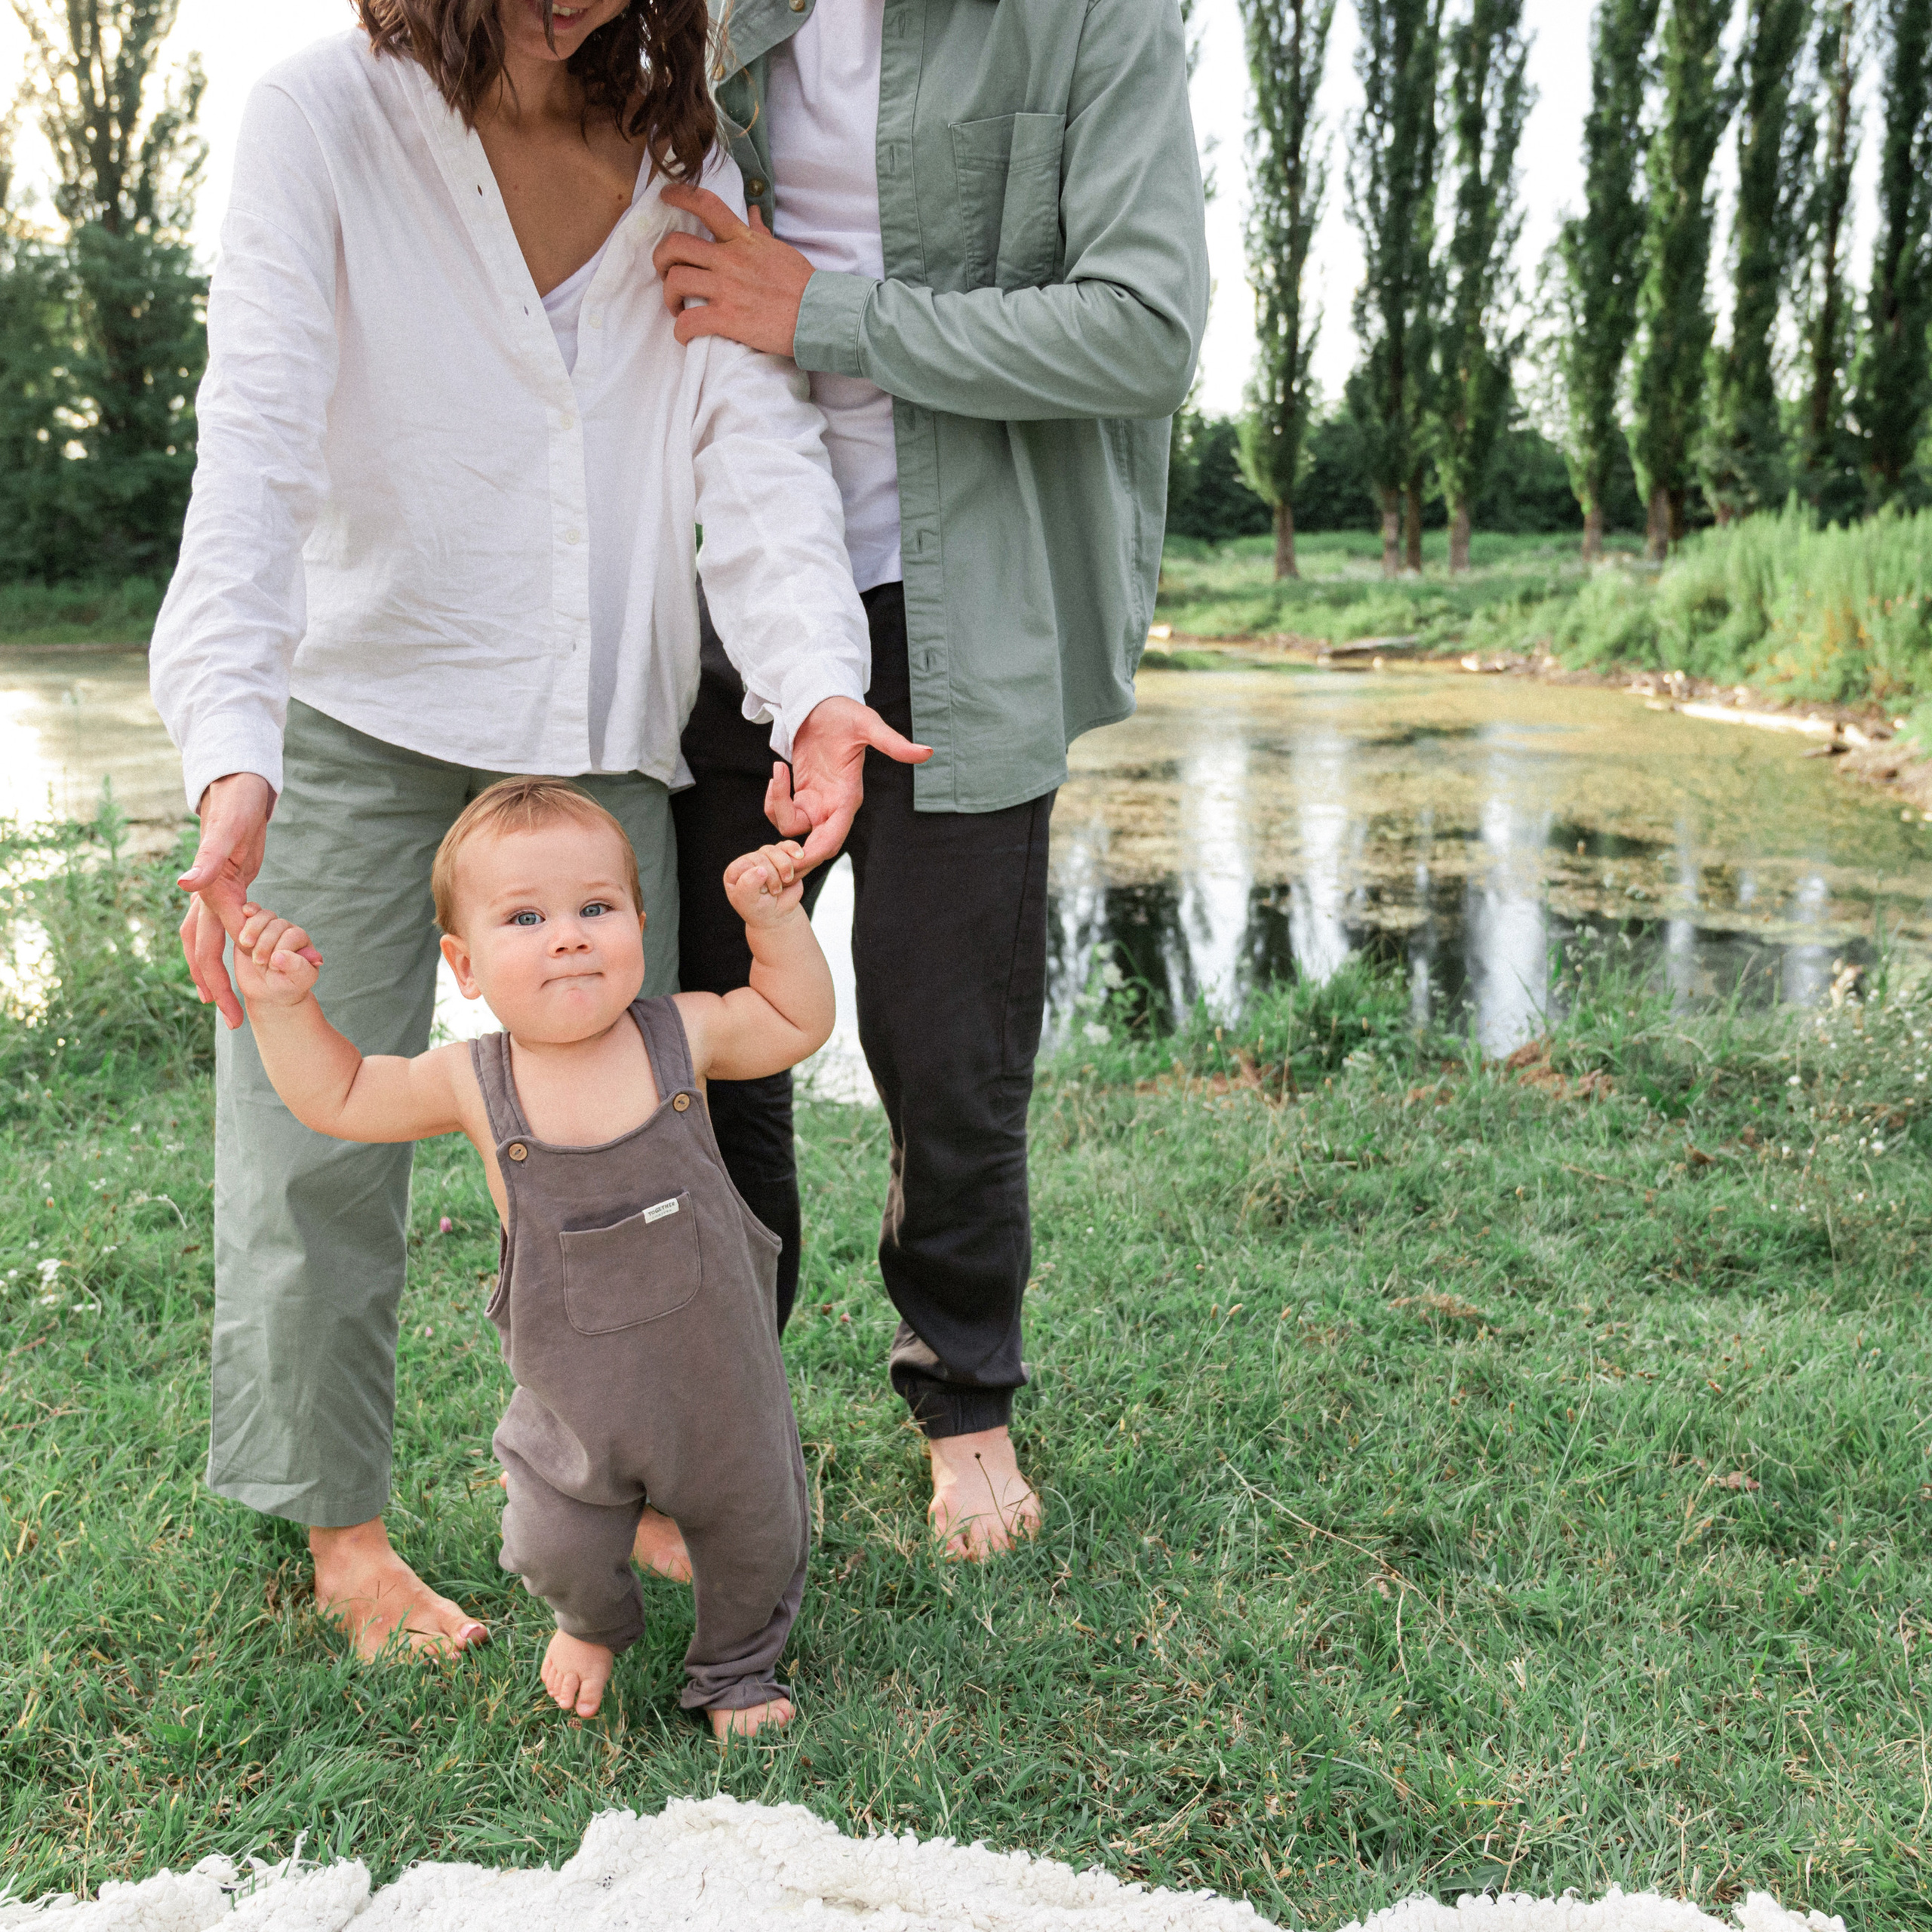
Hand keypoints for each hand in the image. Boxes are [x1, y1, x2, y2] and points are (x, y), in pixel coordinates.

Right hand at [178, 772, 273, 1030]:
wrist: (236, 787)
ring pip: (207, 941)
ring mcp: (213, 893)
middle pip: (204, 952)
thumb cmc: (235, 806)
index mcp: (208, 892)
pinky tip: (241, 958)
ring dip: (217, 971)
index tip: (230, 1010)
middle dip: (217, 987)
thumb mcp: (227, 832)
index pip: (210, 948)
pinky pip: (224, 925)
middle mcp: (205, 897)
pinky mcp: (225, 887)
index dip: (220, 981)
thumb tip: (183, 885)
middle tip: (233, 1020)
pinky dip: (230, 945)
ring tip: (225, 999)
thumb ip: (206, 860)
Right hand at [231, 904, 323, 1008]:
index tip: (274, 966)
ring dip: (253, 929)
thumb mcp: (299, 980)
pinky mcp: (250, 928)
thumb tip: (279, 955)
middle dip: (265, 943)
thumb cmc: (287, 985)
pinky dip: (248, 911)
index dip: (282, 948)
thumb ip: (296, 967)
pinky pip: (251, 912)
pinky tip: (244, 913)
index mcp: (302, 941)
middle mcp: (287, 930)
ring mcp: (268, 927)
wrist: (266, 991)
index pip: (293, 935)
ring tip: (247, 945)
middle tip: (259, 961)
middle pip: (277, 925)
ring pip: (264, 916)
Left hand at [652, 184, 814, 354]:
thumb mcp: (780, 250)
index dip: (679, 194)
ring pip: (675, 281)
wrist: (818, 315)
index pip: (705, 204)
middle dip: (661, 258)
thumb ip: (759, 233)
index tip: (665, 196)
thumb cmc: (802, 285)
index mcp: (742, 240)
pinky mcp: (728, 319)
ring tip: (676, 306)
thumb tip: (753, 214)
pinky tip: (685, 334)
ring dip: (668, 296)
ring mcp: (726, 289)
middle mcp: (729, 260)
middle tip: (665, 271)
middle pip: (675, 246)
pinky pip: (688, 322)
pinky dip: (681, 330)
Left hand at [722, 841, 807, 927]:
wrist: (779, 916)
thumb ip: (748, 885)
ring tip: (787, 880)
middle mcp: (749, 862)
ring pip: (774, 851)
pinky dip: (793, 849)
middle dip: (772, 876)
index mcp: (735, 872)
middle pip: (761, 856)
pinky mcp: (782, 857)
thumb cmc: (760, 910)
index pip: (745, 864)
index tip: (763, 893)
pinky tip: (799, 855)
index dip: (757, 877)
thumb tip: (760, 868)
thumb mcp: (749, 903)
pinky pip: (787, 846)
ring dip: (784, 866)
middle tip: (775, 892)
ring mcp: (766, 858)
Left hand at [768, 698, 931, 870]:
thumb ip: (893, 743)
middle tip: (770, 851)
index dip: (815, 853)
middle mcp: (833, 805)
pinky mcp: (802, 792)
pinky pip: (783, 813)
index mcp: (848, 797)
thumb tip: (926, 753)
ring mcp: (817, 801)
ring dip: (776, 810)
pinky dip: (773, 801)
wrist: (824, 701)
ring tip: (777, 773)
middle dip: (793, 854)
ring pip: (792, 829)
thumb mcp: (868, 725)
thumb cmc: (845, 711)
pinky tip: (776, 773)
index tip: (795, 858)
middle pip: (814, 845)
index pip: (833, 838)